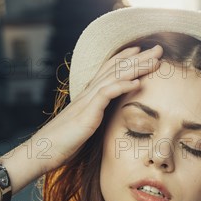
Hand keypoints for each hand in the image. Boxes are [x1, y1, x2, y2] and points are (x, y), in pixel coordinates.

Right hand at [34, 44, 162, 173]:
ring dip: (136, 67)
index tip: (142, 51)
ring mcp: (87, 102)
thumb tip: (104, 119)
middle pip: (116, 69)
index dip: (125, 58)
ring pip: (114, 77)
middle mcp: (88, 94)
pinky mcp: (87, 114)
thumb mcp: (84, 127)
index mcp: (88, 96)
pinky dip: (122, 86)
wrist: (42, 152)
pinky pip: (106, 95)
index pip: (109, 70)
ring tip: (154, 60)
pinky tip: (137, 82)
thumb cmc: (62, 143)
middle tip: (158, 49)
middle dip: (138, 58)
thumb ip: (95, 118)